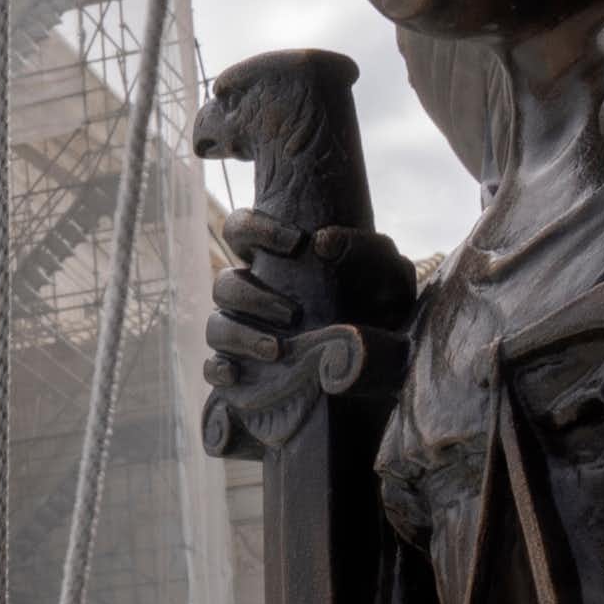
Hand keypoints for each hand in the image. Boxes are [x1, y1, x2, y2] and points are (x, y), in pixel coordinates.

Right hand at [204, 211, 417, 409]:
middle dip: (252, 297)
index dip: (254, 228)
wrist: (390, 368)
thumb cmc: (384, 313)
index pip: (240, 229)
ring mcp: (244, 334)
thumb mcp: (389, 278)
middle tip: (293, 314)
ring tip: (276, 351)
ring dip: (240, 335)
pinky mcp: (244, 374)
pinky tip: (238, 374)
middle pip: (223, 284)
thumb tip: (323, 242)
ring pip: (215, 326)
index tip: (294, 242)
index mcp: (276, 263)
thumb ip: (366, 250)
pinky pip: (212, 369)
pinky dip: (218, 369)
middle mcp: (253, 295)